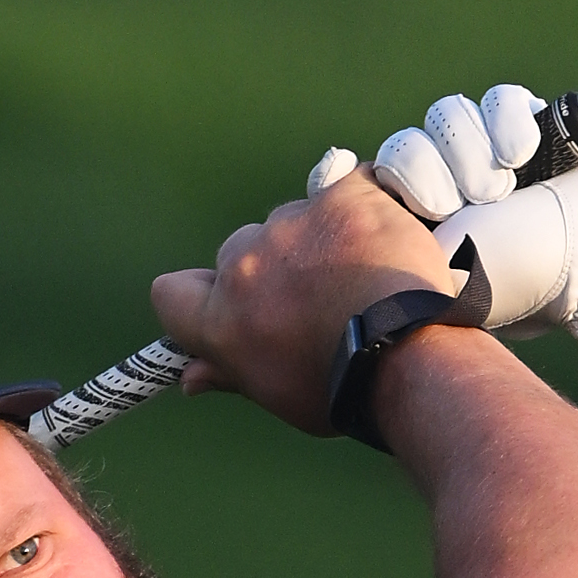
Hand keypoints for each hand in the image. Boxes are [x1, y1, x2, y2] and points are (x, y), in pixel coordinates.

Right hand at [148, 172, 464, 435]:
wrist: (405, 355)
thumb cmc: (340, 387)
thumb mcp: (277, 392)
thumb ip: (230, 372)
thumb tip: (190, 378)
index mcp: (221, 319)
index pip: (172, 294)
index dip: (198, 298)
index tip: (232, 307)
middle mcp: (243, 265)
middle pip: (239, 252)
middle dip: (269, 269)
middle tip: (316, 298)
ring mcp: (291, 225)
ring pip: (292, 221)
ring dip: (318, 239)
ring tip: (362, 274)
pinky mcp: (340, 198)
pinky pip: (348, 185)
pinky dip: (364, 204)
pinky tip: (385, 232)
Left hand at [367, 85, 577, 364]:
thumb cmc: (517, 280)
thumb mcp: (431, 277)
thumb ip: (374, 244)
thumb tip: (322, 187)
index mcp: (413, 225)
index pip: (367, 179)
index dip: (376, 176)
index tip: (384, 189)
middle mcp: (448, 184)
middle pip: (406, 144)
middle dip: (428, 171)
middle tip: (456, 205)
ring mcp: (489, 153)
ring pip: (447, 116)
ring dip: (466, 148)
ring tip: (498, 188)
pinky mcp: (530, 124)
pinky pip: (498, 98)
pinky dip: (505, 121)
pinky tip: (523, 155)